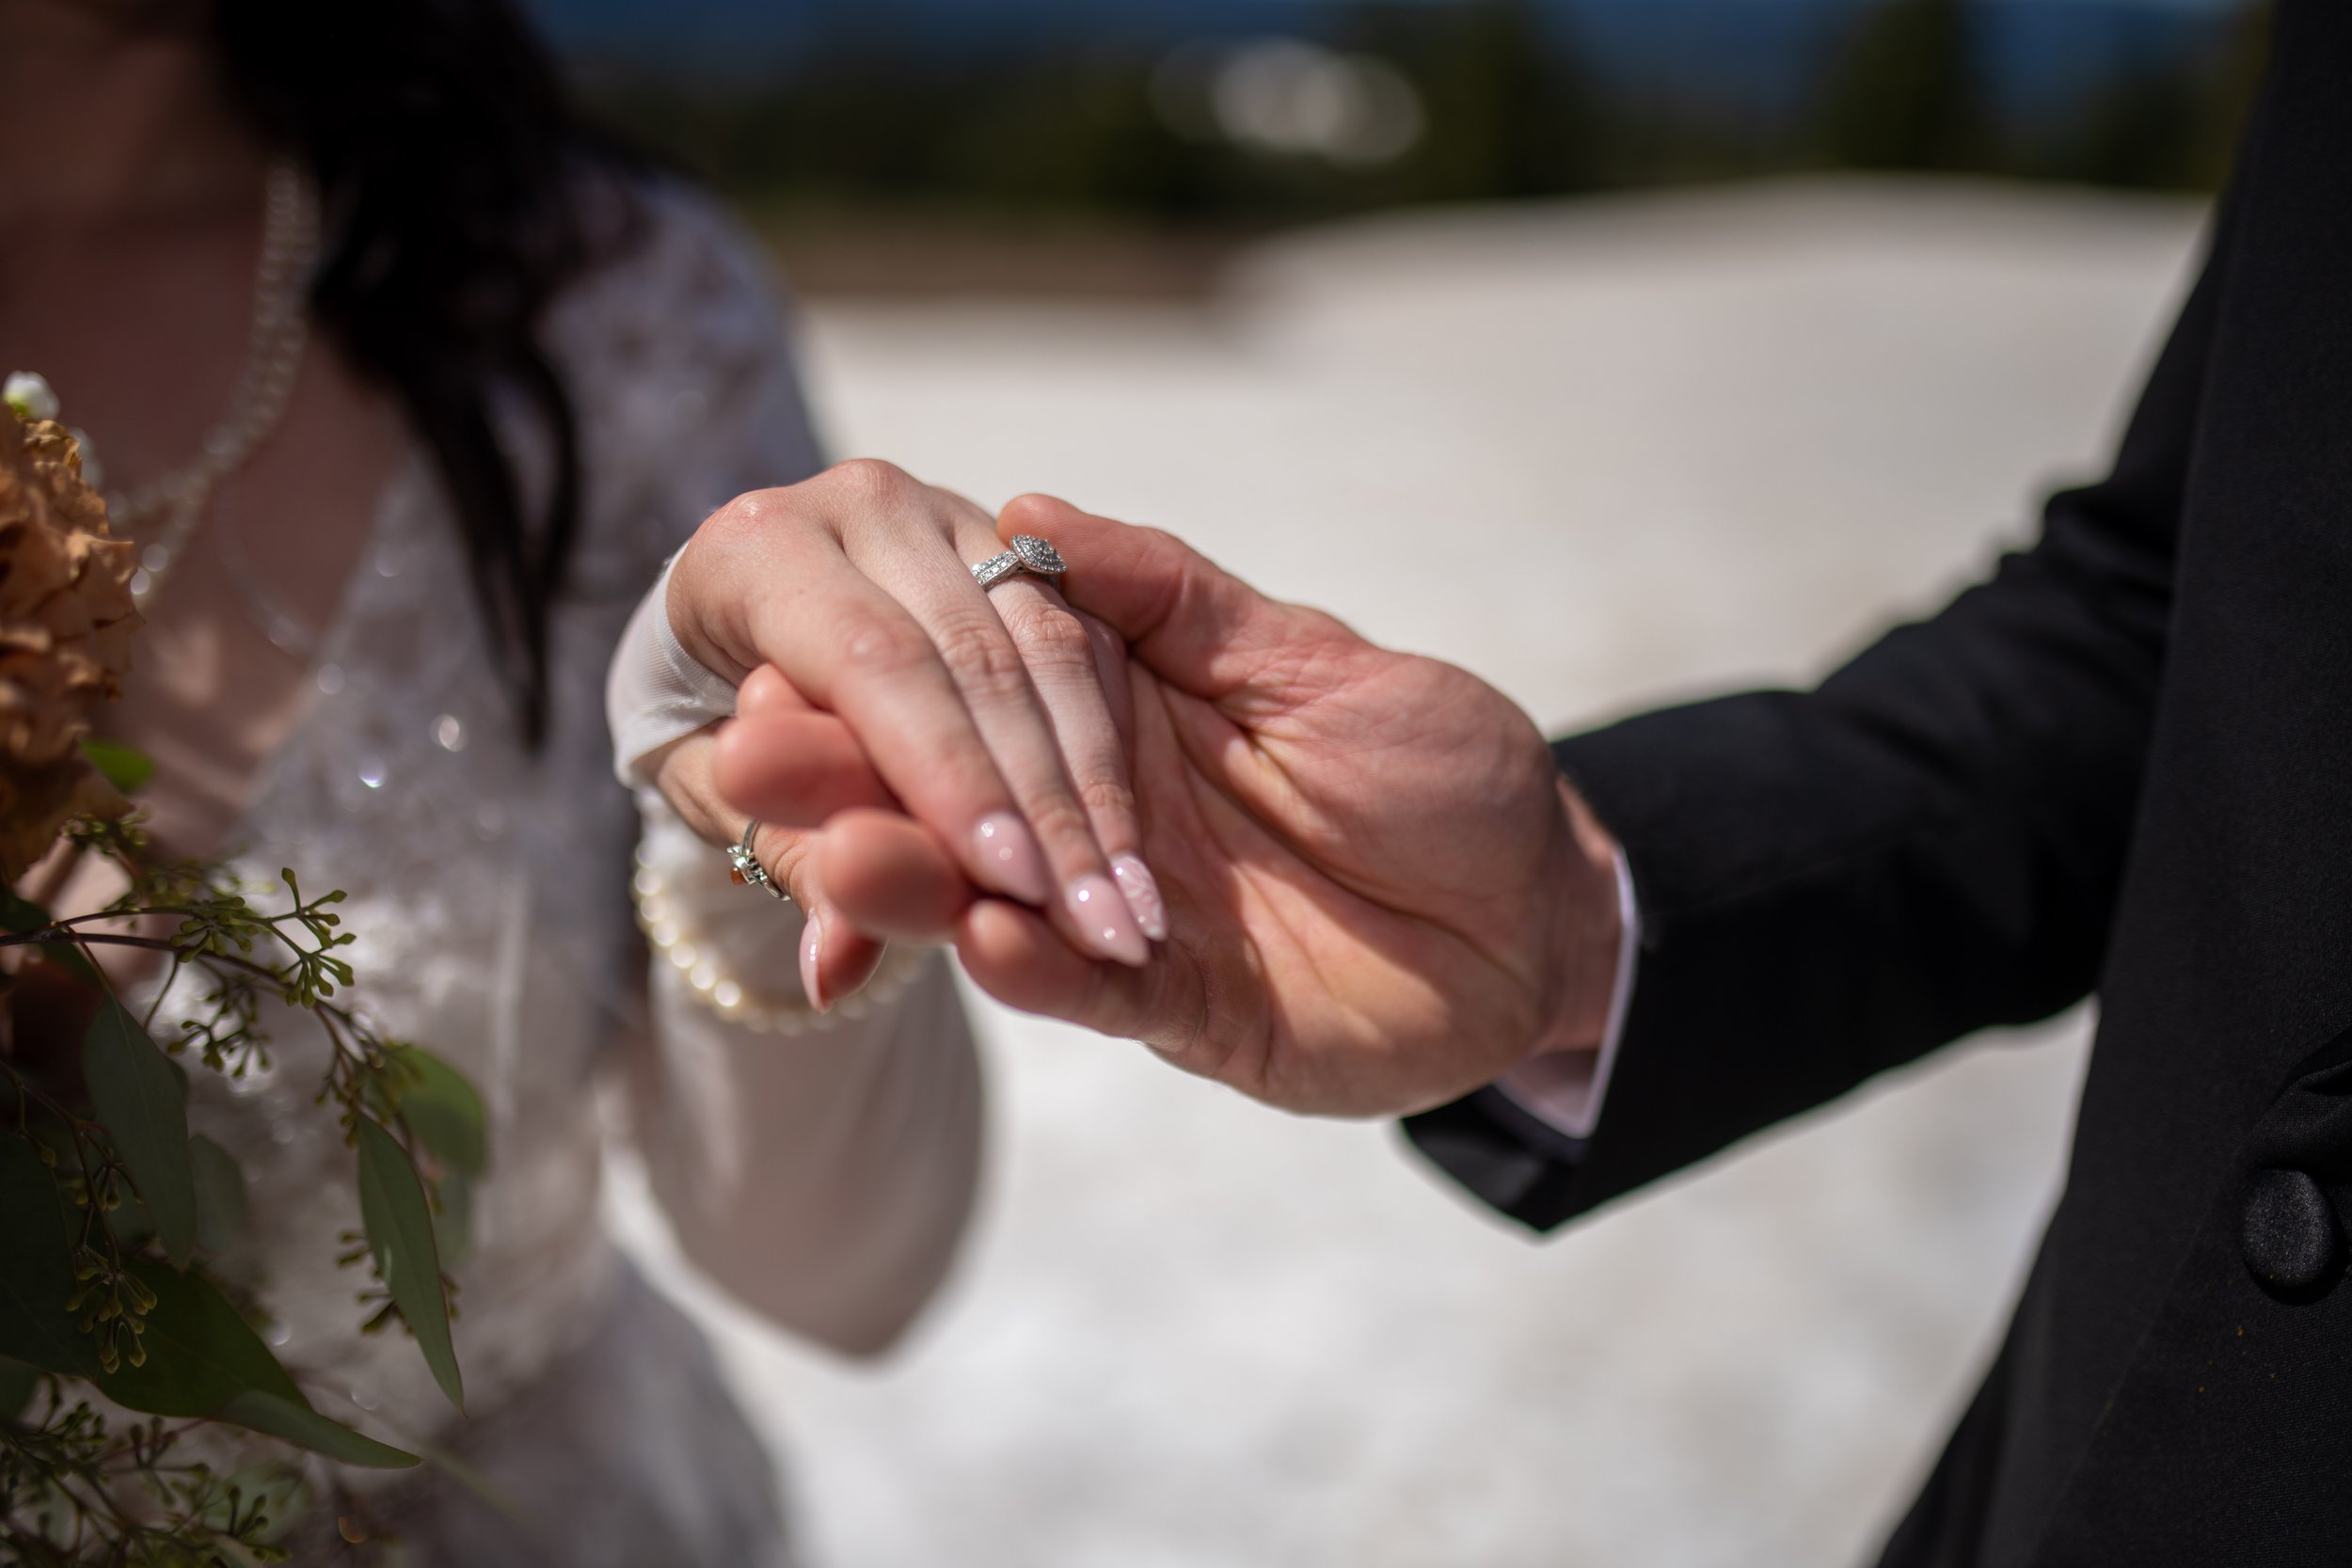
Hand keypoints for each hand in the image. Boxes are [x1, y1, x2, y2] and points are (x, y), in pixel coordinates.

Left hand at [656, 460, 1162, 995]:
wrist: (725, 640)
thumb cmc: (708, 726)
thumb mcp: (724, 805)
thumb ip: (794, 870)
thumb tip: (836, 973)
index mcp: (758, 543)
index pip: (873, 661)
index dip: (948, 774)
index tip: (1008, 882)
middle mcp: (859, 505)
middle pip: (974, 657)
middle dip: (1038, 802)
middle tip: (1091, 923)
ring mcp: (948, 514)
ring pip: (1047, 649)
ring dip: (1093, 791)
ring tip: (1125, 911)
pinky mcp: (1017, 542)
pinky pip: (1085, 645)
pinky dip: (1107, 756)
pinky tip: (1130, 856)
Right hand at [726, 495, 1624, 1117]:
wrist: (1540, 912)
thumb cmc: (1443, 767)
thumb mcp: (1315, 666)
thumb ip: (1173, 604)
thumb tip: (1026, 513)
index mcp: (1121, 702)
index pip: (978, 685)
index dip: (887, 680)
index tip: (781, 660)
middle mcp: (1098, 804)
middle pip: (954, 796)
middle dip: (856, 785)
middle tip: (751, 768)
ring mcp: (1123, 907)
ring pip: (995, 898)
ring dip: (917, 884)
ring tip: (848, 860)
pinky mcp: (1171, 1003)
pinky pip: (1084, 988)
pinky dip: (1034, 967)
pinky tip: (981, 939)